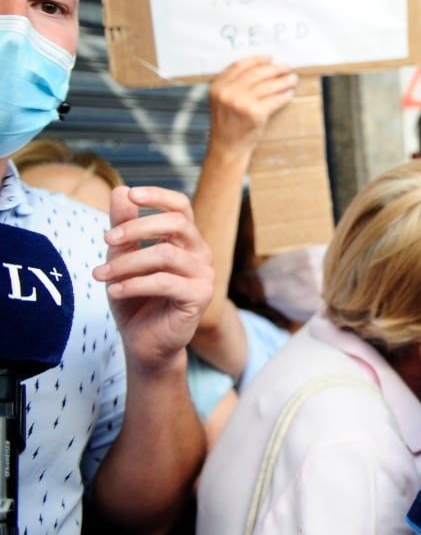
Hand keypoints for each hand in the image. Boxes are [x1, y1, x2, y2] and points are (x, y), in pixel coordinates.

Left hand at [94, 186, 213, 370]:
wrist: (144, 343)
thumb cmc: (136, 300)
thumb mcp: (123, 260)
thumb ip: (124, 229)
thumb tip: (120, 191)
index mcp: (186, 241)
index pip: (181, 207)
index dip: (159, 196)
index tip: (131, 195)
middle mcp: (200, 254)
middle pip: (177, 223)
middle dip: (137, 227)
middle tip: (106, 239)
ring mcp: (204, 275)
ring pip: (165, 253)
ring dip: (127, 262)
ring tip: (102, 276)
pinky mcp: (199, 296)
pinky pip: (164, 281)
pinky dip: (133, 284)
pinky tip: (113, 291)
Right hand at [208, 56, 297, 154]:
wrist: (227, 146)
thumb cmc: (227, 124)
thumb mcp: (221, 100)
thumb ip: (233, 84)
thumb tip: (261, 68)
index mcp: (218, 86)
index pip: (240, 65)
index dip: (257, 60)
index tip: (270, 58)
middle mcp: (228, 93)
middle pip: (257, 73)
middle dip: (275, 69)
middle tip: (287, 68)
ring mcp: (242, 103)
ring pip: (269, 85)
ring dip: (284, 81)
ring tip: (292, 79)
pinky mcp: (255, 113)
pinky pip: (275, 100)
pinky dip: (284, 96)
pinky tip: (289, 94)